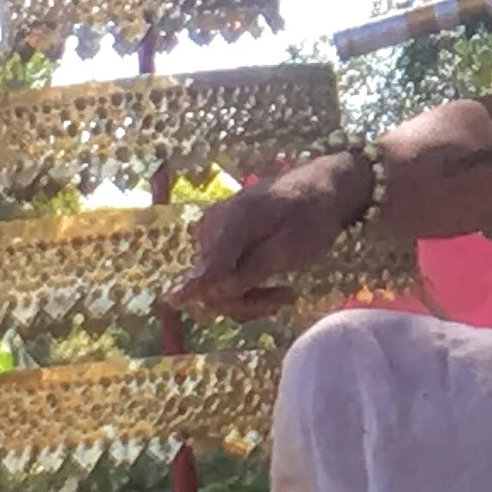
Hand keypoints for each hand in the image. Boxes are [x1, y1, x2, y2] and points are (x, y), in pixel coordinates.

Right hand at [170, 149, 373, 319]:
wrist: (319, 191)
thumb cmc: (312, 215)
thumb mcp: (292, 246)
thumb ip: (252, 268)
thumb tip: (216, 292)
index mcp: (233, 220)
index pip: (208, 261)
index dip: (192, 285)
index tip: (172, 300)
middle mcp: (214, 226)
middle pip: (212, 281)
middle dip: (244, 301)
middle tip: (285, 299)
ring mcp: (214, 234)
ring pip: (216, 284)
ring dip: (248, 299)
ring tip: (286, 296)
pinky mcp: (220, 244)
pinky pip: (222, 276)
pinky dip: (245, 289)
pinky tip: (273, 292)